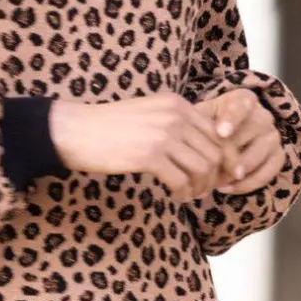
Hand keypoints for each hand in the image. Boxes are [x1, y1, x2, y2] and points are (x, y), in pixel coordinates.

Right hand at [49, 93, 227, 202]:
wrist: (76, 130)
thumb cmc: (109, 127)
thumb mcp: (148, 114)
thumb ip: (175, 124)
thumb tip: (203, 149)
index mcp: (176, 104)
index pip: (216, 132)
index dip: (224, 157)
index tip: (220, 174)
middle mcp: (174, 115)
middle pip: (214, 151)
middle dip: (215, 175)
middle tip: (205, 190)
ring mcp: (163, 134)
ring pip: (202, 168)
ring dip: (200, 187)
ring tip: (189, 195)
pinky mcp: (150, 156)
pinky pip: (181, 180)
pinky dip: (183, 193)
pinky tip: (176, 196)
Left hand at [192, 88, 284, 194]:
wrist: (217, 142)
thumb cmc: (205, 127)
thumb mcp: (199, 119)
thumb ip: (198, 123)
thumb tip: (195, 136)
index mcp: (244, 100)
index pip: (242, 105)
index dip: (232, 119)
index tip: (221, 133)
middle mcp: (263, 115)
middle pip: (253, 130)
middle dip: (232, 151)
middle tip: (213, 166)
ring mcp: (272, 136)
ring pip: (262, 152)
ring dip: (240, 170)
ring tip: (218, 182)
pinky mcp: (277, 156)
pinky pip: (268, 172)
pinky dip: (248, 183)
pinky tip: (228, 188)